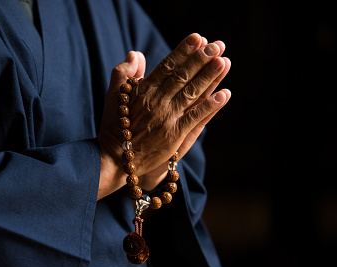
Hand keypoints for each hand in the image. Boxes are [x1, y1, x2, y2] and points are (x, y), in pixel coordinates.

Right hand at [96, 33, 230, 198]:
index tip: (198, 38)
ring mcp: (167, 118)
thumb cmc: (113, 126)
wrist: (113, 158)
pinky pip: (195, 117)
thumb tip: (136, 53)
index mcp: (142, 90)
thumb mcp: (112, 95)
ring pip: (191, 93)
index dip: (183, 51)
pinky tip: (224, 94)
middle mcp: (156, 101)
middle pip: (182, 76)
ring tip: (224, 61)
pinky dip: (210, 105)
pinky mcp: (174, 135)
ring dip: (209, 76)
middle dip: (201, 59)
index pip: (167, 66)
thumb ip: (123, 73)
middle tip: (217, 45)